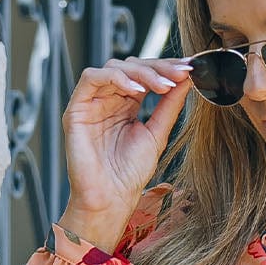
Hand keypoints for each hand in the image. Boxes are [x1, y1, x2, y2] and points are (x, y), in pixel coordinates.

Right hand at [59, 55, 194, 250]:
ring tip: (163, 86)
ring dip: (141, 73)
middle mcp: (108, 100)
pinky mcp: (76, 108)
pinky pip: (91, 78)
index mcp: (125, 105)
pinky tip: (136, 91)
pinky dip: (115, 78)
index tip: (189, 69)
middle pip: (130, 66)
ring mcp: (92, 102)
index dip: (165, 69)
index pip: (144, 75)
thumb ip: (169, 106)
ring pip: (114, 67)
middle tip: (180, 74)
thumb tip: (186, 79)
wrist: (110, 199)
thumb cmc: (129, 174)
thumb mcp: (157, 134)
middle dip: (157, 67)